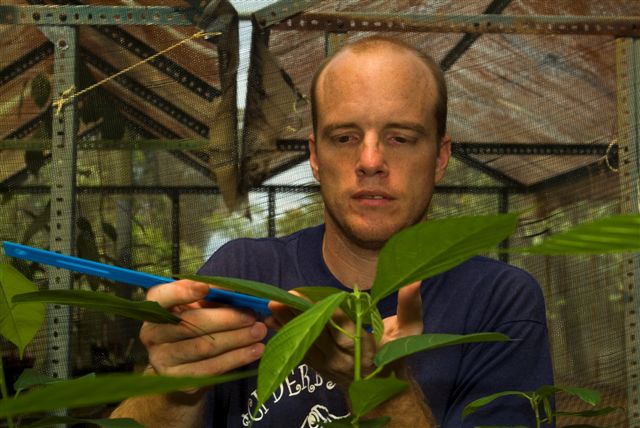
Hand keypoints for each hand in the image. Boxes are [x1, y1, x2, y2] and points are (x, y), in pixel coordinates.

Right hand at [140, 280, 267, 377]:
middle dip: (226, 318)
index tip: (206, 288)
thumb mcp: (199, 306)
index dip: (182, 292)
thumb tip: (239, 293)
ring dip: (236, 338)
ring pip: (204, 347)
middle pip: (190, 324)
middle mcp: (153, 333)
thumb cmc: (195, 324)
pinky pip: (211, 368)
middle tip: (252, 315)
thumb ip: (214, 297)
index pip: (162, 297)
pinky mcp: (178, 379)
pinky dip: (236, 358)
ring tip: (259, 331)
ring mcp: (163, 359)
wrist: (183, 365)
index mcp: (156, 307)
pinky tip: (255, 351)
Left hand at [265, 282, 423, 385]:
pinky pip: (300, 351)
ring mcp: (330, 364)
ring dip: (287, 324)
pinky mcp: (319, 367)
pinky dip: (285, 336)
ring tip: (271, 306)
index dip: (327, 312)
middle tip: (281, 297)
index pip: (346, 326)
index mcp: (367, 346)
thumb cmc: (397, 354)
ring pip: (306, 342)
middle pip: (320, 333)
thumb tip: (414, 279)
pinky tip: (271, 321)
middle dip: (300, 315)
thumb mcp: (411, 331)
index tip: (312, 297)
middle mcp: (346, 357)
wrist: (383, 390)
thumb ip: (411, 305)